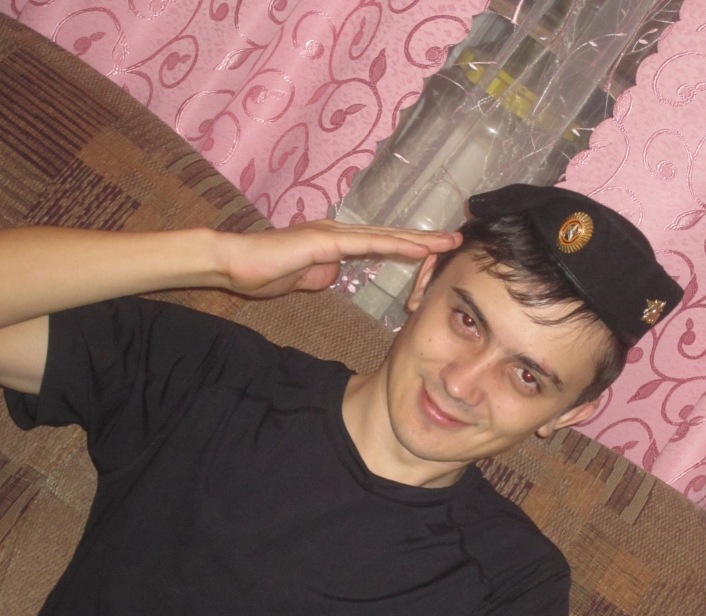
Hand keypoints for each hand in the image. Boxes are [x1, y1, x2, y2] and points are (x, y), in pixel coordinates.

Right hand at [216, 219, 461, 299]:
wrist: (235, 263)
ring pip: (385, 236)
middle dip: (424, 239)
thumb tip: (335, 274)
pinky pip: (368, 244)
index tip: (435, 250)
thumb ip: (323, 274)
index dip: (408, 246)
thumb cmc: (264, 272)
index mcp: (335, 241)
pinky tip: (416, 247)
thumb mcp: (304, 279)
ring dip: (418, 239)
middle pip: (390, 235)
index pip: (380, 244)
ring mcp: (333, 233)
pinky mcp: (326, 241)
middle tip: (456, 239)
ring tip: (448, 242)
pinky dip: (394, 245)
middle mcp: (339, 232)